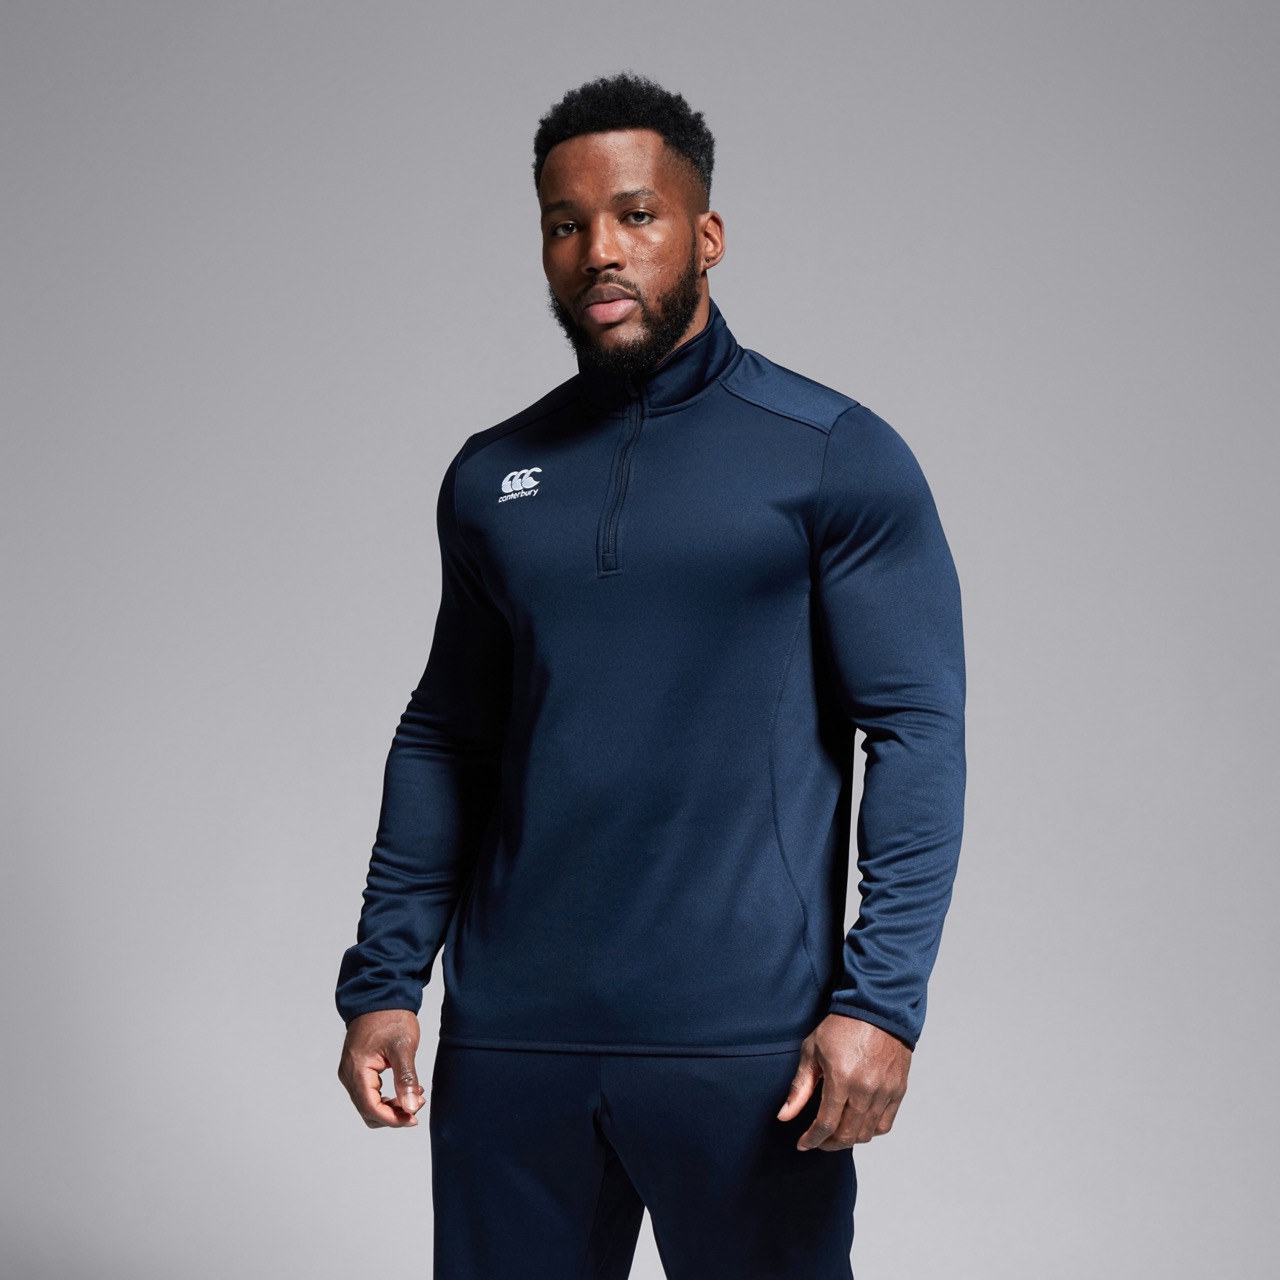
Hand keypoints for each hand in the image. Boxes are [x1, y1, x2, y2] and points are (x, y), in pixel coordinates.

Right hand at [337, 1009, 424, 1128]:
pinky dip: (386, 1097)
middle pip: (367, 1110)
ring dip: (390, 1107)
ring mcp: (350, 1072)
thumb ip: (406, 1079)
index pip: (371, 1108)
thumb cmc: (390, 1016)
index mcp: (356, 1070)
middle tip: (417, 1107)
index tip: (413, 1118)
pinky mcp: (357, 1069)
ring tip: (415, 1096)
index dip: (392, 1119)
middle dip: (393, 1114)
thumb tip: (411, 1107)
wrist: (380, 996)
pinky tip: (405, 1089)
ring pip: (368, 1104)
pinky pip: (369, 1093)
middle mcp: (348, 1074)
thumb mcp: (403, 1047)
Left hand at [775, 1013, 911, 1150]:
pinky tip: (857, 1124)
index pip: (826, 1124)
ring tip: (835, 1132)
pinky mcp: (898, 1090)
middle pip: (847, 1135)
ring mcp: (885, 1092)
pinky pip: (884, 1124)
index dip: (812, 1139)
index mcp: (842, 1079)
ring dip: (848, 1139)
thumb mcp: (812, 1050)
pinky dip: (870, 1130)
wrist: (877, 1008)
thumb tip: (785, 1115)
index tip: (803, 1143)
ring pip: (866, 1133)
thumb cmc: (842, 1026)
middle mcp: (866, 1090)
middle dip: (828, 1143)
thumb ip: (800, 1087)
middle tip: (817, 1140)